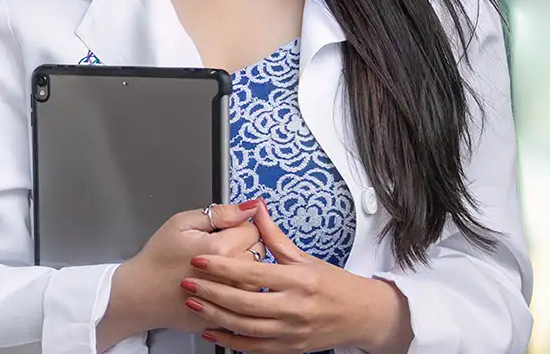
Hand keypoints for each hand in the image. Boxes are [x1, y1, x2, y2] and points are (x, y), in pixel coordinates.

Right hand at [117, 202, 265, 335]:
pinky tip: (219, 283)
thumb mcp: (182, 222)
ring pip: (257, 275)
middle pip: (259, 251)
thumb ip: (220, 213)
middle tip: (220, 246)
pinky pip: (246, 297)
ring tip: (220, 264)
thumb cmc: (158, 257)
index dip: (239, 225)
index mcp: (221, 249)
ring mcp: (230, 300)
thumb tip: (249, 206)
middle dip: (244, 244)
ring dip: (244, 267)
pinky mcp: (227, 315)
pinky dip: (237, 288)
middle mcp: (231, 277)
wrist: (141, 294)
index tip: (223, 230)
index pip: (253, 229)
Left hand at [180, 200, 412, 353]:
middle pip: (243, 302)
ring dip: (215, 316)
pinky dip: (230, 340)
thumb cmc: (334, 284)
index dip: (222, 266)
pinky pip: (253, 348)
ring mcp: (290, 332)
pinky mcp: (288, 349)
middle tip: (188, 281)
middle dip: (211, 291)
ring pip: (244, 327)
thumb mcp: (305, 256)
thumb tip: (256, 209)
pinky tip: (212, 331)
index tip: (200, 259)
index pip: (252, 272)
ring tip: (194, 303)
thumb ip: (275, 236)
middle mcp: (293, 308)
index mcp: (297, 280)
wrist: (360, 316)